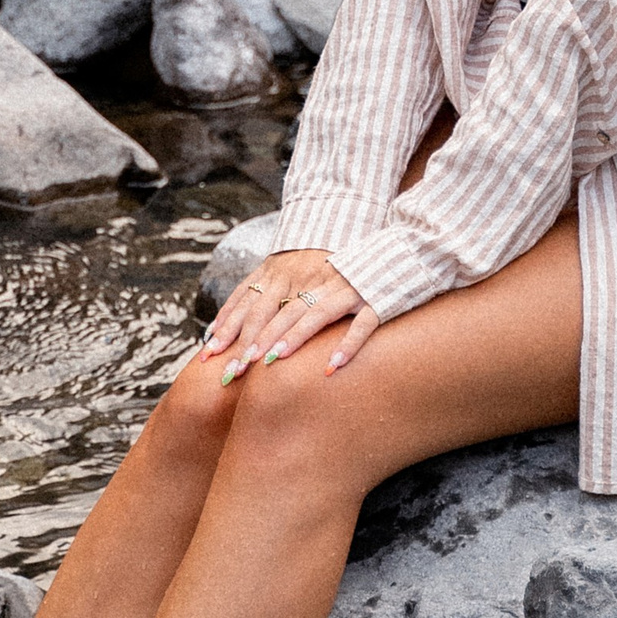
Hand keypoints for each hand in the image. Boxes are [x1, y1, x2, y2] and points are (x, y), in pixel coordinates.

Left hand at [200, 246, 383, 379]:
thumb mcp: (318, 278)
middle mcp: (320, 281)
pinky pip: (361, 325)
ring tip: (272, 363)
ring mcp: (349, 290)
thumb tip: (260, 326)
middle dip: (255, 341)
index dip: (234, 326)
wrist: (405, 248)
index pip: (260, 301)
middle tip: (234, 368)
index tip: (210, 351)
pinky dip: (347, 345)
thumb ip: (292, 298)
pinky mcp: (377, 301)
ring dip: (291, 339)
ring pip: (314, 315)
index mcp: (301, 276)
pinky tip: (332, 366)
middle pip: (281, 311)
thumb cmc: (357, 271)